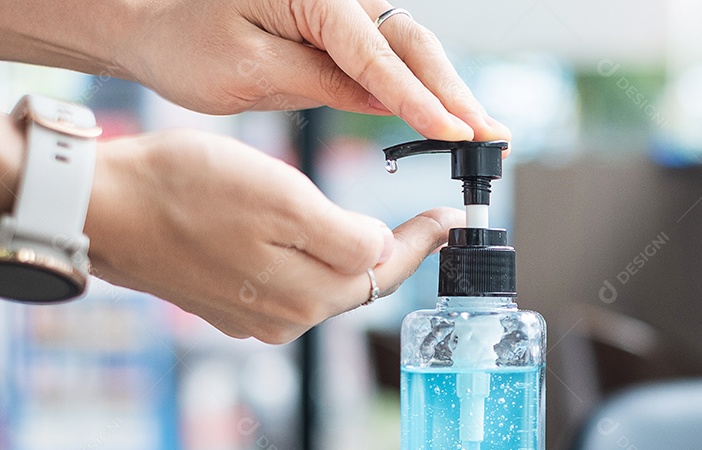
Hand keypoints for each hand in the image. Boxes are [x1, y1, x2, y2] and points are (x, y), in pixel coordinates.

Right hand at [85, 128, 460, 343]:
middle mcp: (288, 319)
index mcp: (309, 296)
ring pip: (326, 288)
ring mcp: (256, 319)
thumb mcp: (283, 201)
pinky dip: (310, 265)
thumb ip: (343, 237)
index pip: (385, 269)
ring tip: (370, 229)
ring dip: (350, 260)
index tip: (450, 220)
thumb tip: (380, 251)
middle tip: (425, 224)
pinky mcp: (229, 308)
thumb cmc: (186, 192)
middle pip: (359, 284)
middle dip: (394, 253)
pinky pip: (289, 288)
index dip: (422, 240)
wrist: (104, 211)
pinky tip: (309, 245)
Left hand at [123, 0, 508, 142]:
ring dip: (448, 93)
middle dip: (454, 93)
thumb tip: (386, 101)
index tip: (453, 133)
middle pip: (411, 43)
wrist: (160, 29)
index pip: (375, 53)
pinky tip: (448, 119)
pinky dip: (421, 91)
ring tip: (484, 132)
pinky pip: (391, 60)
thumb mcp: (251, 69)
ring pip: (411, 50)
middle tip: (492, 134)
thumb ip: (323, 80)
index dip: (417, 98)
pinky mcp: (343, 32)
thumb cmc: (190, 45)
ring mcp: (345, 10)